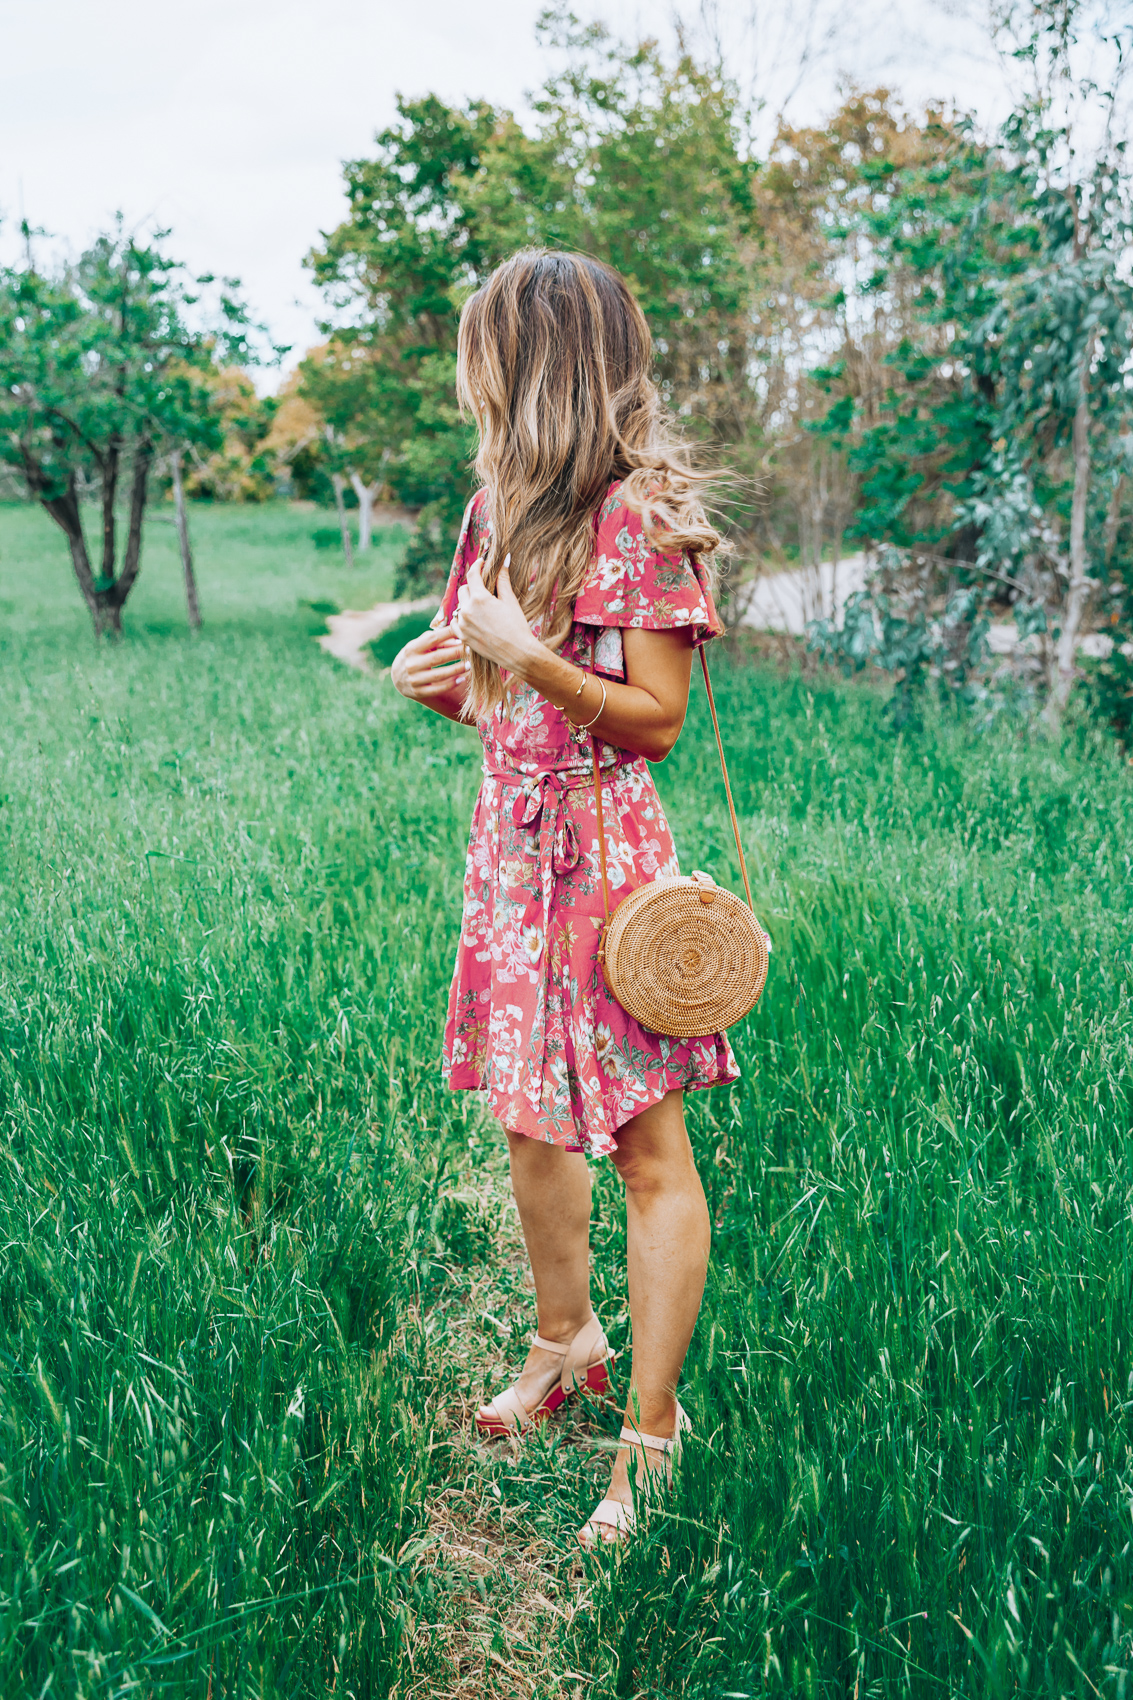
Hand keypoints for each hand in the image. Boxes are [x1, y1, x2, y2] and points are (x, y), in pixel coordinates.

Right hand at [390, 623, 467, 701]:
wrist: (398, 677)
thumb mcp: (421, 645)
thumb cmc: (415, 656)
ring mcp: (414, 679)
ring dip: (457, 669)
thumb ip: (438, 640)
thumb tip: (458, 639)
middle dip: (456, 653)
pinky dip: (451, 684)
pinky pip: (438, 689)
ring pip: (439, 675)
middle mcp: (411, 664)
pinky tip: (462, 679)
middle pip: (438, 657)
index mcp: (412, 649)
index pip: (432, 639)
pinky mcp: (418, 692)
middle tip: (470, 650)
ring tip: (469, 665)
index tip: (463, 632)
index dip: (449, 634)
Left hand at [453, 554, 537, 671]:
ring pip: (459, 606)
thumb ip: (503, 580)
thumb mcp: (510, 601)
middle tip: (484, 589)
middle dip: (472, 586)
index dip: (477, 566)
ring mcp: (463, 624)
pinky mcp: (462, 636)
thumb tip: (504, 561)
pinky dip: (462, 618)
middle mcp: (467, 610)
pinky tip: (472, 619)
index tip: (481, 563)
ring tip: (480, 607)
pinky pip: (455, 622)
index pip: (473, 575)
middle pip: (464, 589)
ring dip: (467, 603)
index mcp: (479, 598)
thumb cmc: (517, 626)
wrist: (518, 653)